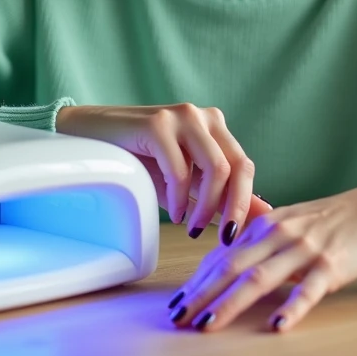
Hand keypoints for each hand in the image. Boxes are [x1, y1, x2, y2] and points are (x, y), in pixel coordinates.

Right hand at [56, 103, 271, 241]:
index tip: (235, 236)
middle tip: (220, 238)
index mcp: (216, 127)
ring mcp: (182, 116)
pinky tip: (172, 211)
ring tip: (190, 226)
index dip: (246, 204)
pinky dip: (179, 198)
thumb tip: (265, 215)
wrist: (90, 137)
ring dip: (205, 207)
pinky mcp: (158, 124)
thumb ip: (222, 195)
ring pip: (215, 169)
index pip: (245, 167)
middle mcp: (205, 117)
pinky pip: (180, 170)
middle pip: (237, 167)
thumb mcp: (187, 182)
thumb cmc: (140, 161)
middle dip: (233, 209)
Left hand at [167, 183, 356, 332]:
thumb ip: (252, 242)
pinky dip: (292, 307)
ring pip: (261, 278)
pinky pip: (308, 289)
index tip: (176, 303)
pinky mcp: (330, 266)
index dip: (197, 280)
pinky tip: (278, 324)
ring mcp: (304, 251)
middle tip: (179, 317)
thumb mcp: (282, 224)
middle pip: (231, 267)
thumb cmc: (321, 221)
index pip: (221, 256)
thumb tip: (215, 261)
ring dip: (231, 302)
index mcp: (263, 227)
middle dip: (201, 293)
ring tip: (209, 322)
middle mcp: (278, 236)